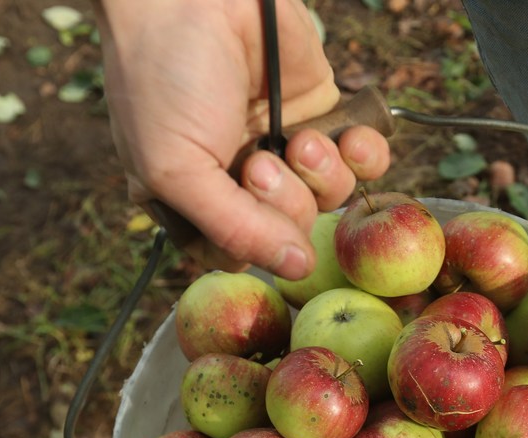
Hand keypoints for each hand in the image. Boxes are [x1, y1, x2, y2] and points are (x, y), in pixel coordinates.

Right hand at [93, 0, 390, 277]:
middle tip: (258, 161)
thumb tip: (295, 269)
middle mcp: (242, 181)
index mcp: (196, 200)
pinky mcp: (323, 114)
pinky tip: (349, 139)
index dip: (254, 246)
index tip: (240, 206)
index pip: (242, 257)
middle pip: (291, 234)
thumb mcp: (177, 169)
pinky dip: (365, 156)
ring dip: (320, 176)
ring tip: (295, 139)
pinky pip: (363, 160)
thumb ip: (235, 229)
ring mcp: (285, 148)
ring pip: (329, 201)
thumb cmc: (162, 78)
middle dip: (283, 203)